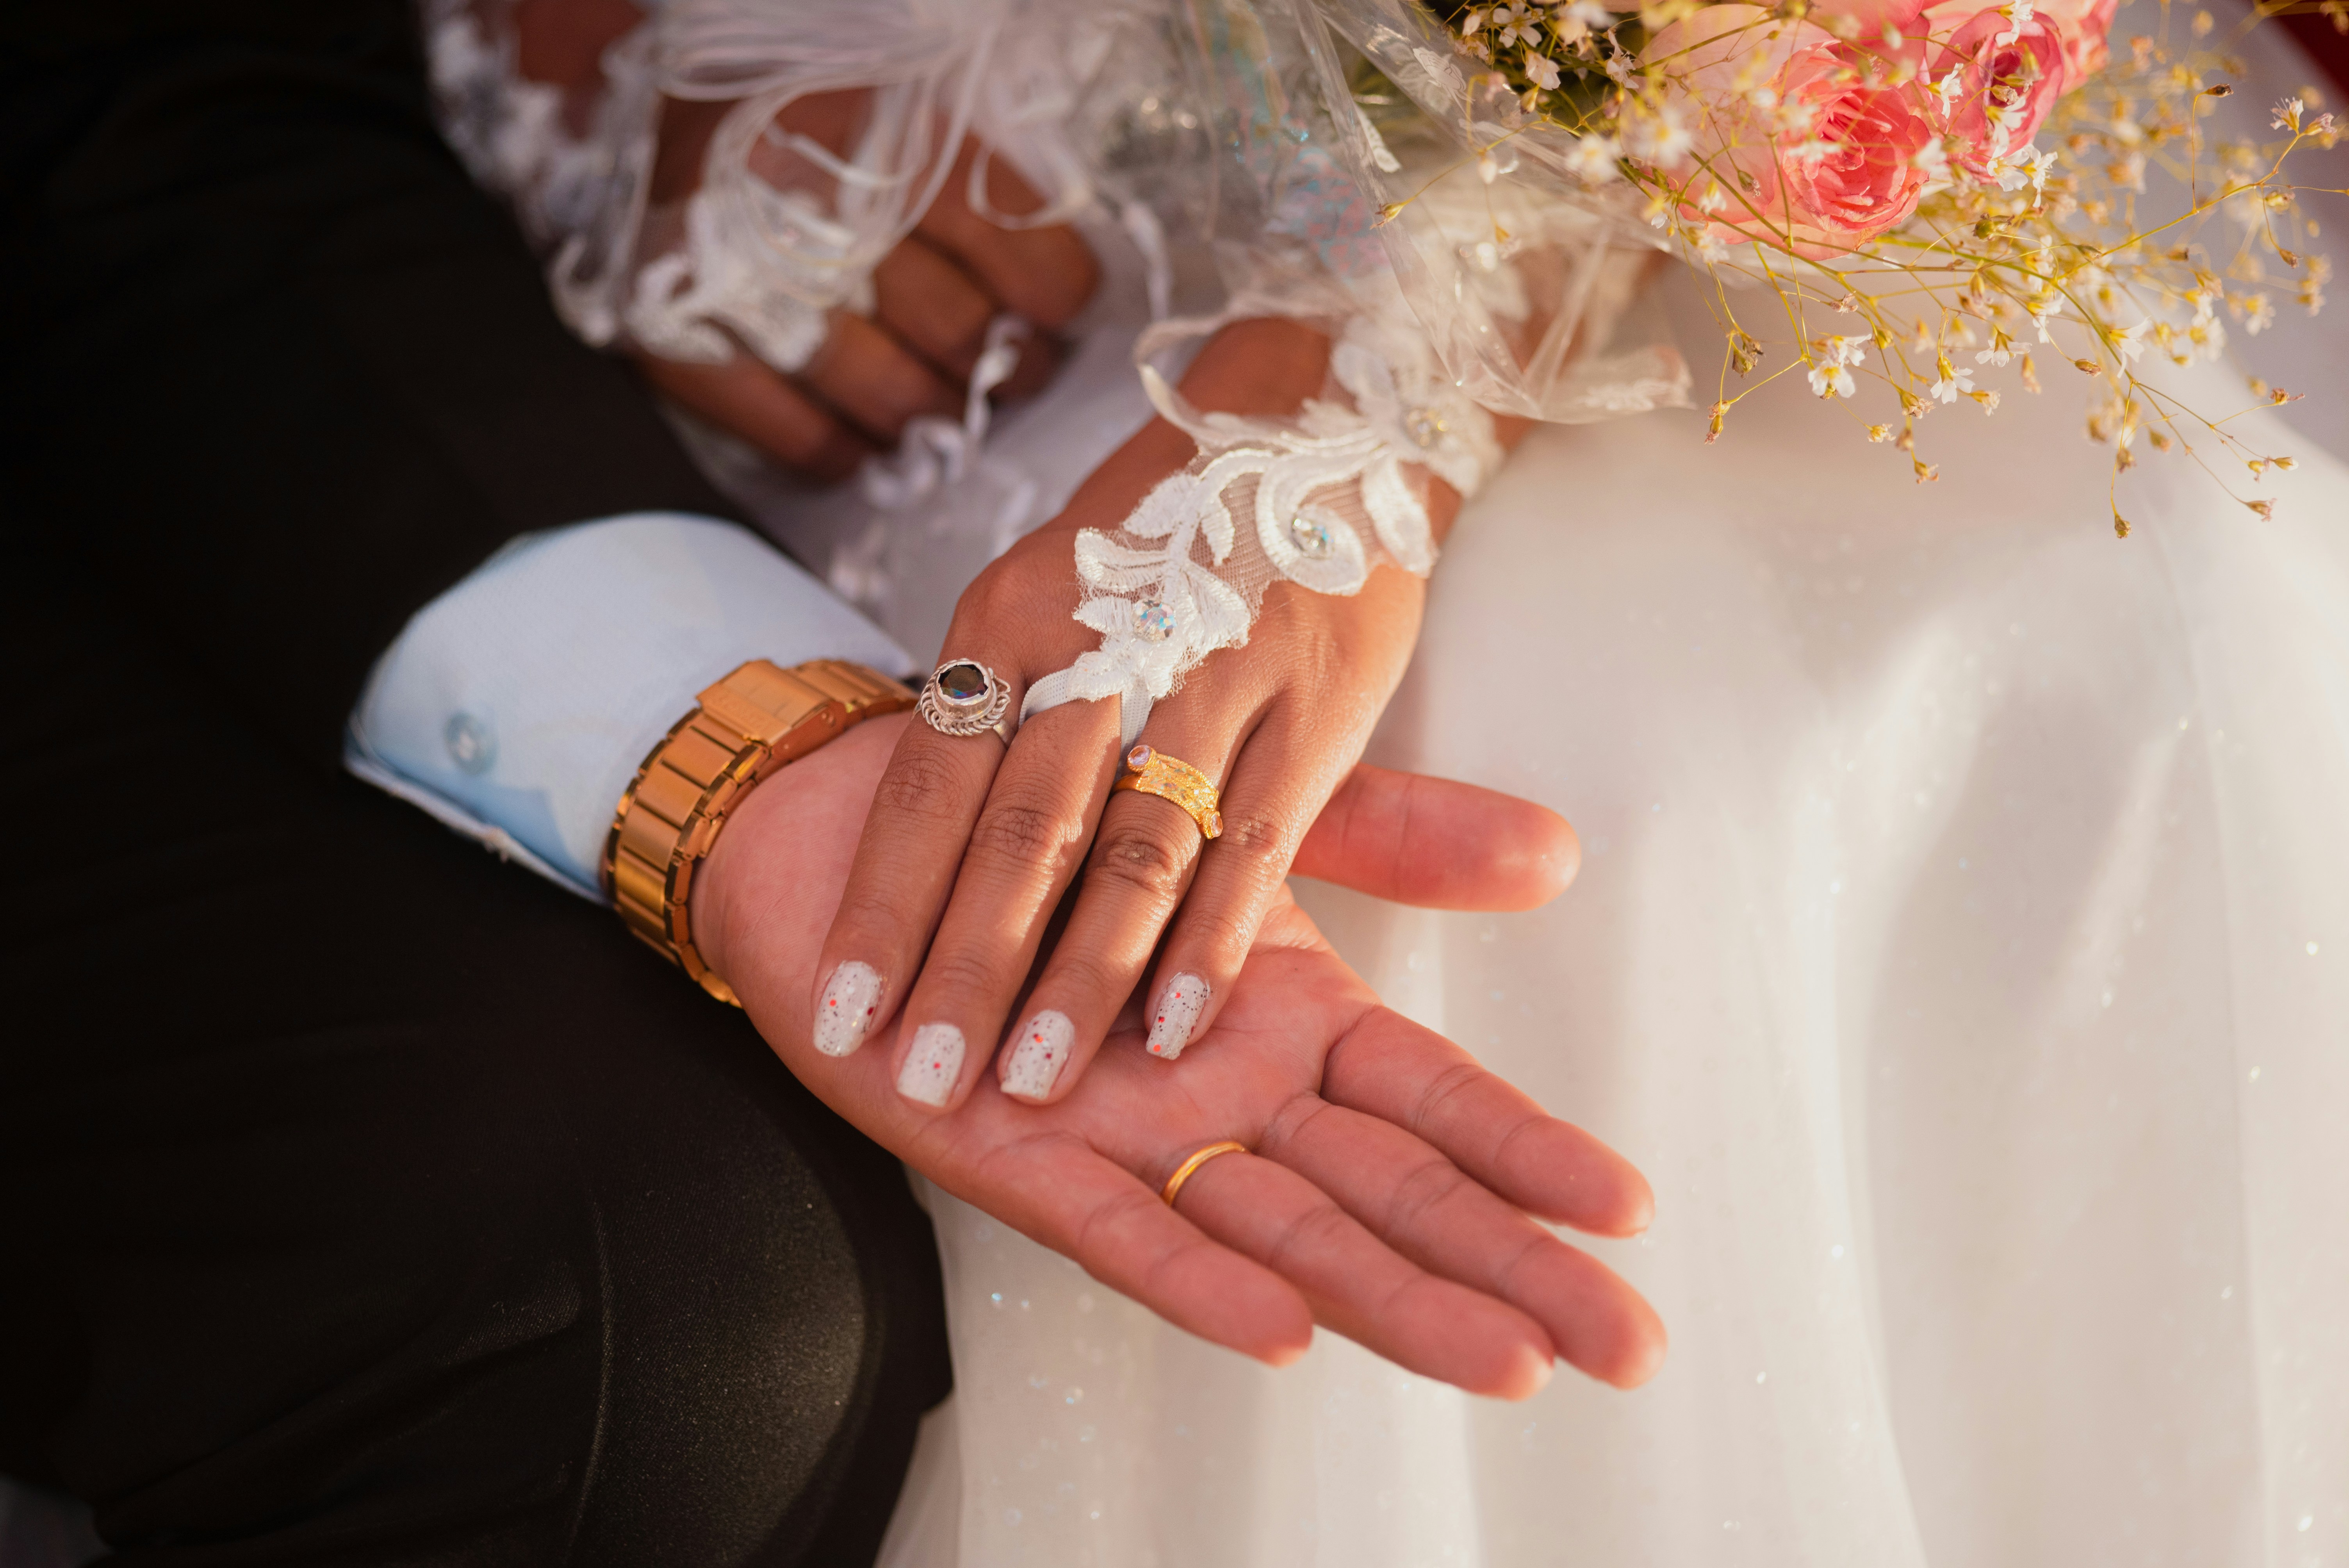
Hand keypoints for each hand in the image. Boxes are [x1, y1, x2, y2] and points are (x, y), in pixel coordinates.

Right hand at [509, 0, 1097, 481]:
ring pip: (888, 393)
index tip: (1057, 316)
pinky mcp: (684, 343)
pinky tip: (859, 446)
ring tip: (943, 412)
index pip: (1010, 242)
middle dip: (1004, 369)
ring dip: (931, 418)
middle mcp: (813, 210)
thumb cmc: (766, 116)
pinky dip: (839, 452)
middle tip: (1012, 375)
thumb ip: (953, 179)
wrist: (605, 103)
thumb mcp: (871, 109)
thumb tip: (1040, 288)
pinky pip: (794, 433)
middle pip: (957, 330)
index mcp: (872, 135)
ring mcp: (745, 284)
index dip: (1053, 297)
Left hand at [693, 712, 1664, 1395]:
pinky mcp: (1027, 1165)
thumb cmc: (1055, 833)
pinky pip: (1125, 1234)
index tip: (1631, 1210)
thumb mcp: (1249, 821)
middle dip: (1503, 1267)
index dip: (1526, 1152)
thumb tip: (1553, 848)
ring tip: (1495, 1358)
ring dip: (1386, 1299)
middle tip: (1620, 1344)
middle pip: (1385, 1196)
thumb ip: (1392, 841)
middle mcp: (1226, 1101)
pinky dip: (1199, 1278)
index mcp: (1284, 1024)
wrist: (864, 831)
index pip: (1432, 1104)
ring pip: (1280, 1236)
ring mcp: (1135, 1144)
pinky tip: (1278, 1320)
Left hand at [807, 319, 1525, 1112]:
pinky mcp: (1309, 707)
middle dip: (963, 972)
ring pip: (1127, 851)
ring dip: (1078, 979)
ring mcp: (1209, 674)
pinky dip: (1207, 943)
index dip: (882, 911)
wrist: (1315, 411)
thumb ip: (1009, 716)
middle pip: (1013, 836)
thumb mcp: (1056, 595)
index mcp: (1012, 617)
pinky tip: (1169, 1028)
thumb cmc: (1165, 534)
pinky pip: (1249, 848)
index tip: (838, 1015)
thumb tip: (940, 861)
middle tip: (923, 1082)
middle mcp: (1099, 645)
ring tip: (1030, 1081)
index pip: (928, 791)